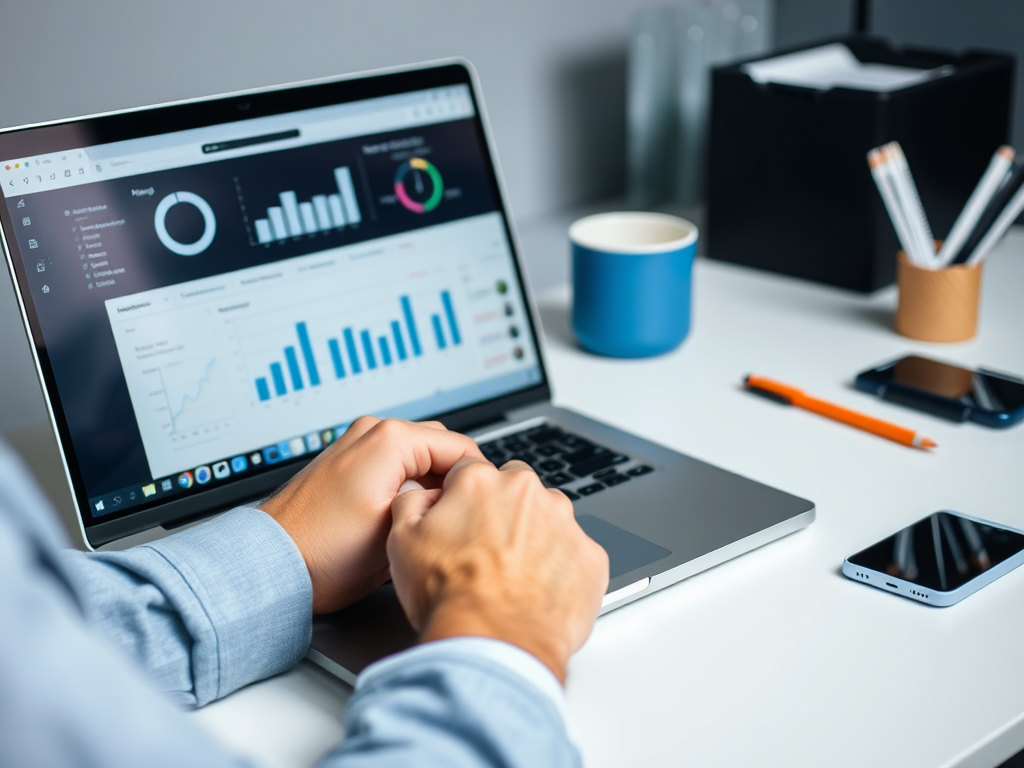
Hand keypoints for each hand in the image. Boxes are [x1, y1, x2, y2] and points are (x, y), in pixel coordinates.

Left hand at [261, 417, 482, 613]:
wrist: (273, 565)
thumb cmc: (322, 551)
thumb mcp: (398, 528)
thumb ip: (439, 503)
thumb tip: (462, 496)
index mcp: (390, 438)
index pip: (461, 447)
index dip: (478, 480)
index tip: (485, 509)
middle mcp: (373, 432)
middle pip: (440, 449)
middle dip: (454, 482)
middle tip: (462, 519)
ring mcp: (358, 445)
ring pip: (418, 459)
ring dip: (430, 485)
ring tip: (433, 522)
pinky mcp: (348, 463)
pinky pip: (394, 466)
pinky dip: (407, 487)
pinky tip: (406, 520)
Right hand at [388, 457, 608, 683]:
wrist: (492, 644)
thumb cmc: (447, 597)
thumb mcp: (402, 541)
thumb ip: (411, 502)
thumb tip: (420, 492)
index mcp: (481, 482)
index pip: (472, 472)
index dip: (464, 500)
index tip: (463, 524)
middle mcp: (527, 492)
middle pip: (516, 488)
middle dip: (505, 511)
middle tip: (488, 552)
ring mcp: (565, 523)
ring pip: (550, 518)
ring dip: (536, 537)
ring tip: (514, 577)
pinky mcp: (591, 556)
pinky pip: (576, 554)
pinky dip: (562, 567)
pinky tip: (539, 592)